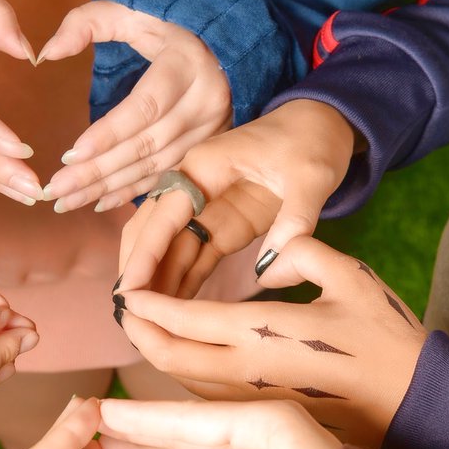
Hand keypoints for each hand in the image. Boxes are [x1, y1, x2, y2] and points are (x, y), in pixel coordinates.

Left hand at [37, 1, 230, 213]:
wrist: (228, 43)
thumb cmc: (171, 25)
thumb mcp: (134, 11)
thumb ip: (87, 23)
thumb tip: (46, 53)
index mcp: (187, 65)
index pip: (146, 107)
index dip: (109, 134)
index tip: (70, 155)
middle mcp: (205, 102)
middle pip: (145, 145)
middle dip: (97, 171)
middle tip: (55, 189)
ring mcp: (211, 130)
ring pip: (154, 167)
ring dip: (107, 188)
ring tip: (66, 201)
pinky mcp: (208, 148)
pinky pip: (167, 176)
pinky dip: (132, 192)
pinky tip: (99, 203)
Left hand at [117, 237, 426, 448]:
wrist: (420, 406)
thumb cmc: (390, 339)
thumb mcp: (352, 276)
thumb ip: (303, 252)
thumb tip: (267, 257)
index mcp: (264, 333)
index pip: (184, 320)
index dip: (146, 305)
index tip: (124, 291)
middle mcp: (248, 373)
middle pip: (169, 357)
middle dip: (138, 333)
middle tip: (123, 312)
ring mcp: (253, 401)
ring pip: (183, 381)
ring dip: (157, 356)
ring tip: (142, 331)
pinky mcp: (264, 417)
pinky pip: (208, 396)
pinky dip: (184, 374)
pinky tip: (183, 357)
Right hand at [118, 99, 356, 295]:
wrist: (320, 126)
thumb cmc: (311, 141)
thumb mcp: (312, 176)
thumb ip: (296, 220)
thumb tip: (273, 271)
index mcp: (203, 167)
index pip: (163, 216)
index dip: (144, 255)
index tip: (129, 291)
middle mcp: (192, 188)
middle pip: (150, 233)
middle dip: (137, 272)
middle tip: (128, 316)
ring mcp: (203, 209)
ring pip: (165, 250)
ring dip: (154, 283)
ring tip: (143, 323)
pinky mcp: (219, 226)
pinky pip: (190, 258)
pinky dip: (178, 282)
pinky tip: (169, 312)